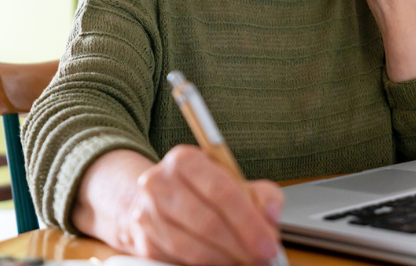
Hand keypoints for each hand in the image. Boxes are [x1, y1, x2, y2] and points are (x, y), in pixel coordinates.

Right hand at [119, 145, 284, 265]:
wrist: (159, 200)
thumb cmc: (203, 191)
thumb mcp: (236, 181)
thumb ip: (261, 195)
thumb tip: (271, 215)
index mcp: (185, 160)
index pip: (221, 191)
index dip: (248, 221)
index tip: (268, 242)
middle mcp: (159, 183)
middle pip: (207, 222)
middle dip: (240, 246)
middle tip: (261, 257)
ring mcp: (147, 214)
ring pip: (191, 247)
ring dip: (224, 260)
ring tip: (244, 261)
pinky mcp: (144, 243)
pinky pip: (178, 261)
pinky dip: (206, 265)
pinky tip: (222, 263)